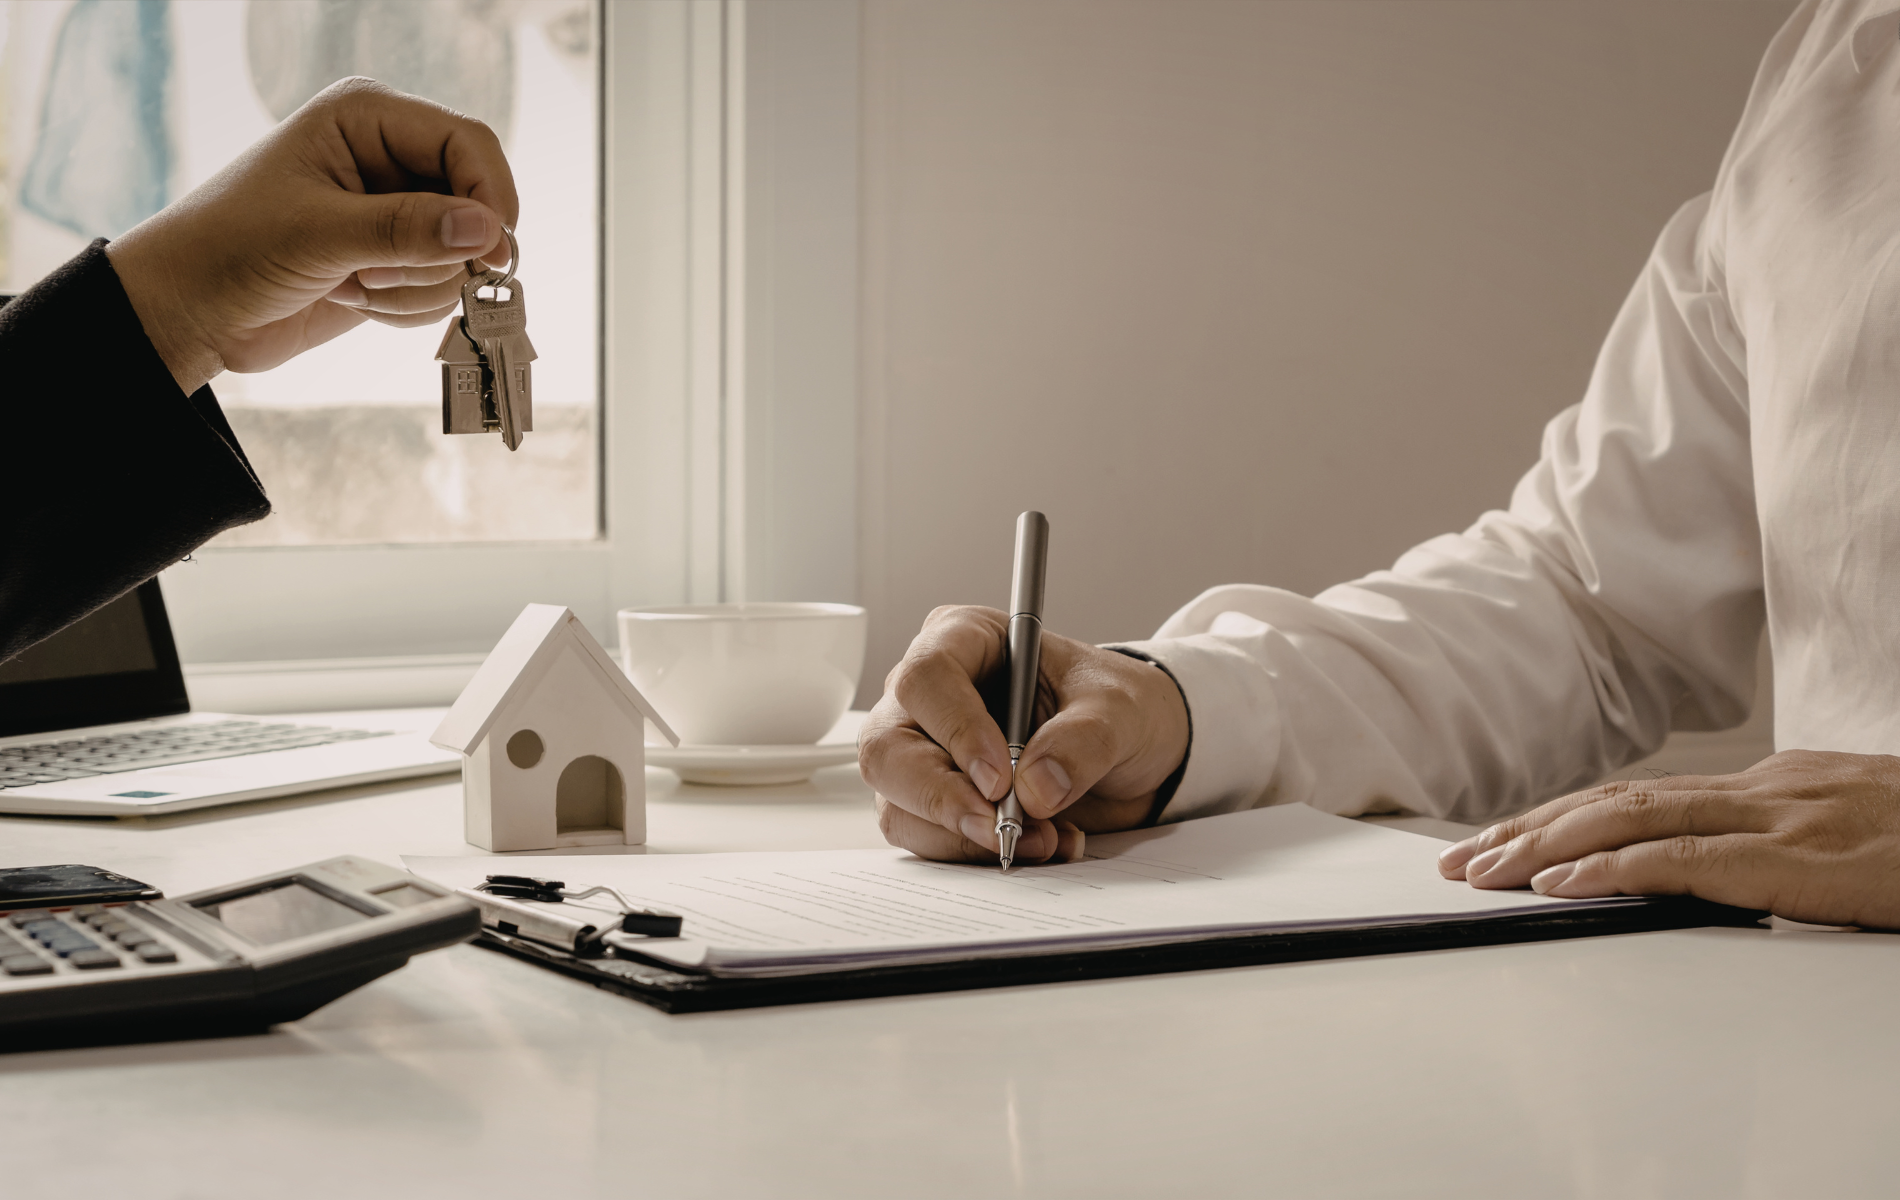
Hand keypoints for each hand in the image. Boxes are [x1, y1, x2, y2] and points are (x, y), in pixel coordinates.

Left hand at [105, 77, 518, 393]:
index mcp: (366, 118)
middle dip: (439, 253)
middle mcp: (388, 156)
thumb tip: (488, 231)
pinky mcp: (393, 256)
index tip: (494, 251)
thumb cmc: (230, 249)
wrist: (190, 311)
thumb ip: (408, 229)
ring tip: (353, 285)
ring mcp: (393, 209)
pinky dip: (406, 306)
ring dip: (415, 286)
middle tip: (381, 273)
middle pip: (474, 202)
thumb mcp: (319, 234)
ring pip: (460, 254)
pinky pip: (441, 287)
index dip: (490, 195)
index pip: (467, 142)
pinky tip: (354, 298)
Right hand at [858, 605, 1189, 864]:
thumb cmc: (1114, 707)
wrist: (1129, 755)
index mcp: (964, 640)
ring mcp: (923, 750)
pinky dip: (975, 853)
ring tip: (1043, 839)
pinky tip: (1036, 843)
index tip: (1000, 779)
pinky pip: (925, 837)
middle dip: (944, 798)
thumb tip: (1035, 788)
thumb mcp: (1119, 711)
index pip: (926, 678)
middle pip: (889, 747)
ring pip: (898, 801)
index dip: (956, 729)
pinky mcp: (932, 801)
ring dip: (966, 836)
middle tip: (1001, 830)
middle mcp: (929, 695)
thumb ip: (1082, 741)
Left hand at [1437, 750, 1899, 927]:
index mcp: (1772, 784)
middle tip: (1463, 862)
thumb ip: (1780, 846)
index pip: (1640, 796)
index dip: (1564, 817)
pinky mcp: (1807, 857)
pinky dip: (1618, 869)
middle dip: (1531, 830)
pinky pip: (1692, 861)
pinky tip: (1567, 884)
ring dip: (1550, 846)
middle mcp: (1766, 788)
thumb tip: (1716, 874)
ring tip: (1488, 872)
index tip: (1502, 842)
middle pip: (1618, 800)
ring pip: (1637, 819)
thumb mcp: (1849, 836)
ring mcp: (1785, 815)